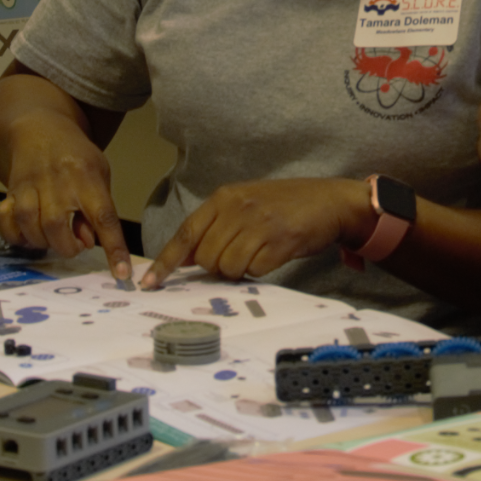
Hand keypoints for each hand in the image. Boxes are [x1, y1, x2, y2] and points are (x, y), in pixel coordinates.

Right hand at [0, 118, 132, 278]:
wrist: (40, 129)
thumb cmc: (77, 158)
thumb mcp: (99, 176)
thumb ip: (97, 210)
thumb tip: (88, 243)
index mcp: (87, 177)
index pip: (104, 217)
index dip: (113, 247)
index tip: (121, 274)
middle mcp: (57, 181)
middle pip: (56, 225)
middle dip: (67, 247)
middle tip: (75, 245)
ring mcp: (29, 185)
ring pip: (29, 224)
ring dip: (43, 242)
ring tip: (54, 239)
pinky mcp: (9, 190)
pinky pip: (5, 220)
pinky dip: (16, 235)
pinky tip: (28, 235)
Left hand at [140, 178, 368, 288]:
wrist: (330, 200)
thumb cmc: (285, 205)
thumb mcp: (244, 204)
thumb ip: (214, 226)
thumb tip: (181, 259)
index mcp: (224, 197)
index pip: (185, 233)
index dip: (166, 262)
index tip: (150, 283)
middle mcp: (238, 207)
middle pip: (206, 257)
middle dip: (217, 267)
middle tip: (238, 256)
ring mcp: (259, 223)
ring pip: (228, 267)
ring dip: (240, 270)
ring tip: (258, 254)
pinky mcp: (280, 239)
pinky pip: (255, 270)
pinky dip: (261, 269)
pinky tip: (274, 254)